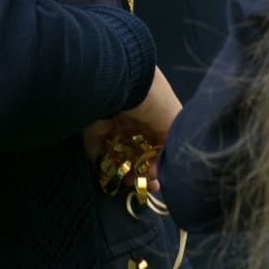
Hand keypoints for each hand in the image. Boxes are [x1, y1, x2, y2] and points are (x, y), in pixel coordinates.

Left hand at [82, 67, 181, 189]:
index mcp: (154, 111)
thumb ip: (172, 145)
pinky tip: (116, 179)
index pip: (158, 142)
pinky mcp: (93, 131)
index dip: (161, 162)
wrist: (122, 83)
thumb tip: (163, 168)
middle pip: (139, 151)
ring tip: (132, 183)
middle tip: (149, 185)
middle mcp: (133, 117)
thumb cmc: (154, 100)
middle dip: (144, 171)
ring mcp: (112, 124)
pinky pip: (99, 155)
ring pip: (121, 156)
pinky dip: (106, 169)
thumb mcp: (174, 120)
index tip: (161, 177)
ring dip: (127, 174)